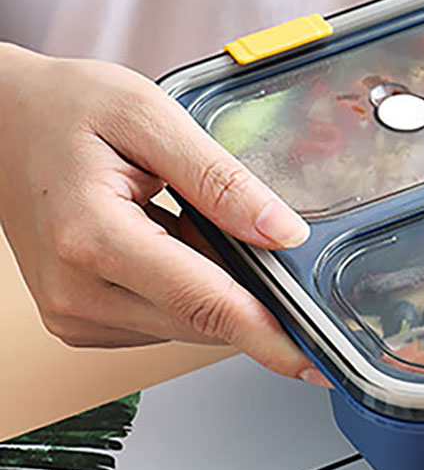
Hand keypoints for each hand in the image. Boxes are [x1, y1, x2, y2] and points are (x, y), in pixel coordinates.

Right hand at [0, 44, 325, 381]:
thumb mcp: (149, 115)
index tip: (314, 360)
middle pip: (203, 322)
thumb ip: (220, 178)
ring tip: (182, 221)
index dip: (269, 334)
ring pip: (187, 327)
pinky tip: (165, 242)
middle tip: (249, 234)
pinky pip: (163, 322)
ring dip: (212, 287)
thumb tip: (282, 233)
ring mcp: (74, 314)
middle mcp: (76, 290)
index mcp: (91, 237)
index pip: (204, 304)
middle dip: (247, 293)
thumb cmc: (63, 109)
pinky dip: (184, 291)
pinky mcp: (80, 323)